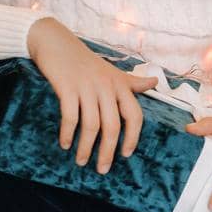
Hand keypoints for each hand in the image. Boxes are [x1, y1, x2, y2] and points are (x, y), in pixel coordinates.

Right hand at [26, 17, 157, 174]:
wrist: (57, 42)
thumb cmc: (86, 61)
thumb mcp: (112, 71)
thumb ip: (132, 82)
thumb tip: (155, 84)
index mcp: (120, 84)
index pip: (134, 115)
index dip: (132, 137)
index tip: (126, 154)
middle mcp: (106, 86)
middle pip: (112, 126)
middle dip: (108, 151)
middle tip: (102, 169)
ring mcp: (86, 87)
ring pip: (91, 125)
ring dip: (86, 147)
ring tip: (81, 161)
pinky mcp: (67, 87)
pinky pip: (70, 116)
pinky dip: (67, 133)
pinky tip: (65, 144)